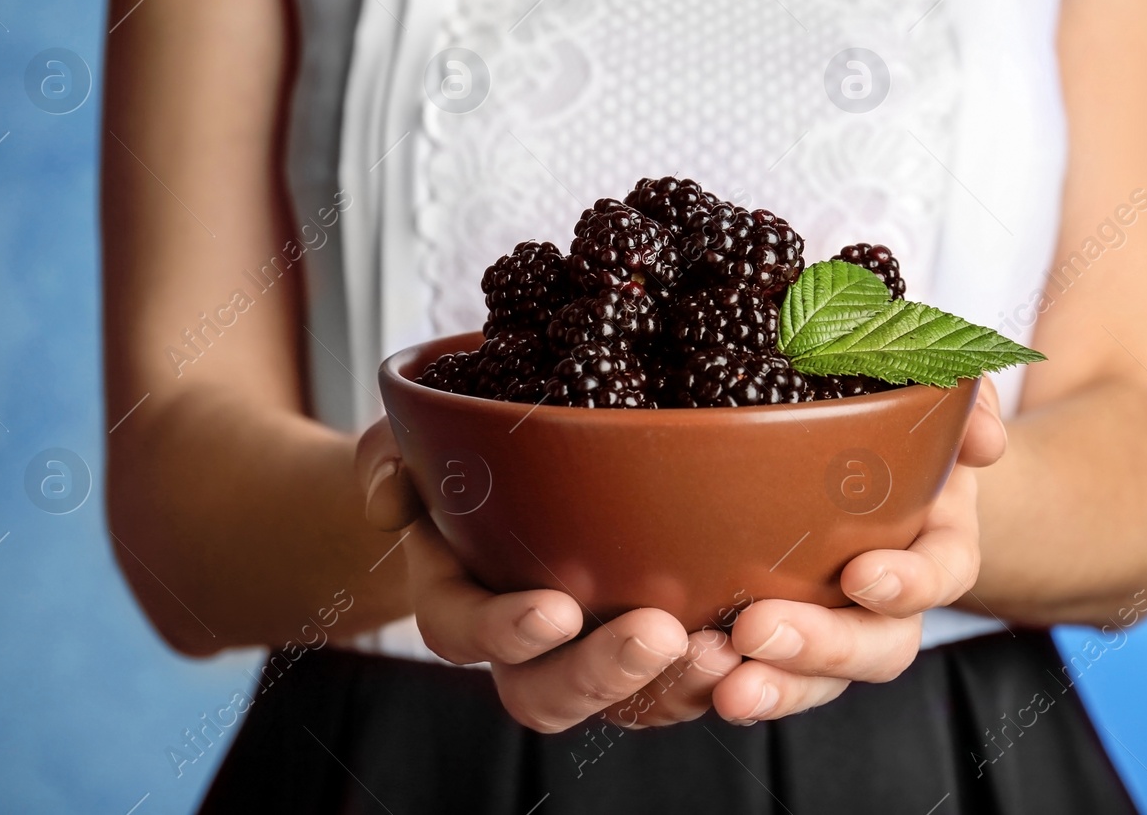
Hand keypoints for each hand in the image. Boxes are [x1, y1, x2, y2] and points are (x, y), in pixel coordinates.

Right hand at [356, 419, 742, 731]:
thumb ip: (388, 459)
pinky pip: (681, 683)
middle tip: (656, 634)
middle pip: (550, 693)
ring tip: (725, 648)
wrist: (510, 480)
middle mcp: (524, 648)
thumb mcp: (407, 442)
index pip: (464, 635)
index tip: (553, 608)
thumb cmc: (457, 461)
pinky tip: (758, 641)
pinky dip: (718, 672)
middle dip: (604, 674)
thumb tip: (390, 500)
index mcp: (459, 602)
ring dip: (674, 686)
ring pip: (626, 704)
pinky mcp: (651, 651)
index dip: (505, 632)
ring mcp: (590, 655)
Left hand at [711, 377, 1007, 723]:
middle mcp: (891, 600)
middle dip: (824, 649)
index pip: (942, 573)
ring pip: (820, 679)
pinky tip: (691, 672)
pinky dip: (726, 682)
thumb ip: (966, 395)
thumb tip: (985, 443)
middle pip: (877, 646)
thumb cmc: (893, 417)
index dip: (909, 584)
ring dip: (778, 688)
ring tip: (727, 687)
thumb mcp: (930, 386)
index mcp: (937, 542)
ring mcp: (835, 625)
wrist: (850, 455)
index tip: (860, 574)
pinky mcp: (778, 637)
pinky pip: (763, 674)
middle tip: (759, 630)